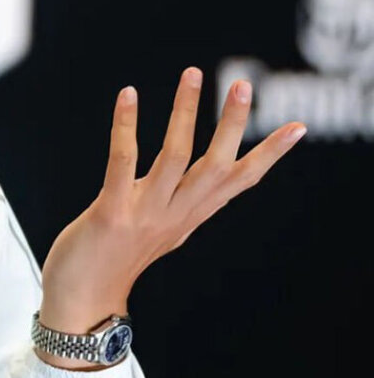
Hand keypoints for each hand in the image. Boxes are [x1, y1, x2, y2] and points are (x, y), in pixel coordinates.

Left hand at [36, 67, 305, 367]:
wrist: (80, 303)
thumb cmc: (110, 260)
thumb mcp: (154, 230)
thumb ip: (173, 201)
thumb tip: (188, 171)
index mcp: (188, 217)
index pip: (237, 182)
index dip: (268, 155)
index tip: (296, 127)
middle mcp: (174, 215)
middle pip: (215, 166)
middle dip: (232, 124)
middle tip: (243, 84)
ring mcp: (144, 215)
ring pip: (175, 157)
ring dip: (185, 113)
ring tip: (193, 74)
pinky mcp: (111, 214)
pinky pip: (122, 163)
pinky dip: (126, 127)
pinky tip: (129, 95)